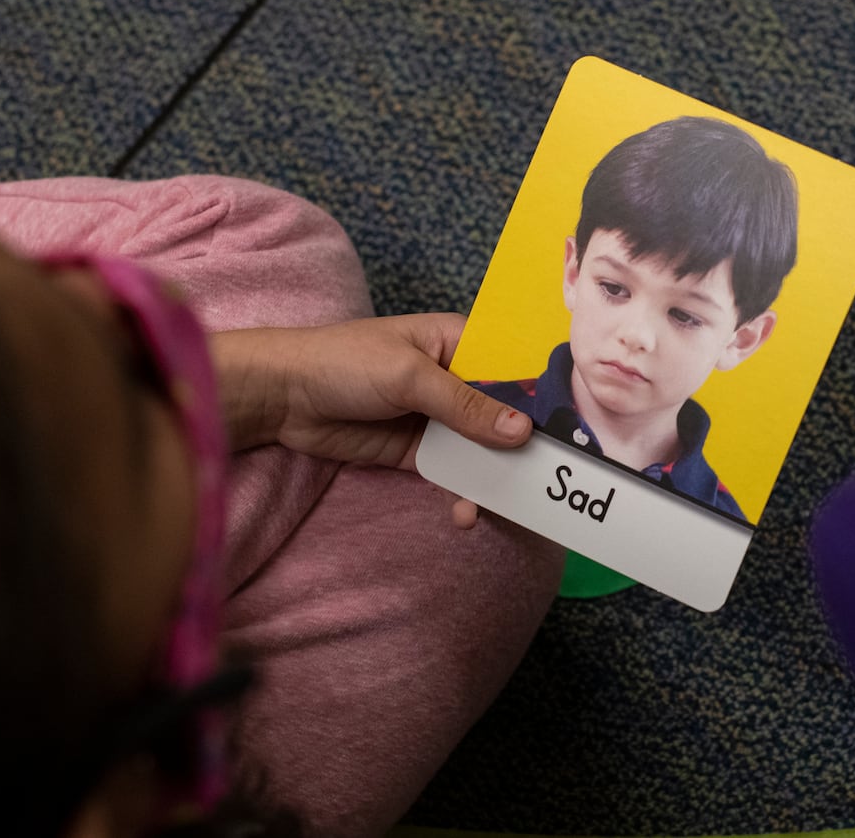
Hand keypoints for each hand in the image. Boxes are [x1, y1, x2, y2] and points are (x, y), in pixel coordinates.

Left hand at [210, 312, 530, 485]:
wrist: (284, 396)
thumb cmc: (345, 361)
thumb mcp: (409, 375)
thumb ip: (465, 405)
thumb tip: (521, 431)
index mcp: (461, 343)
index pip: (514, 370)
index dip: (541, 399)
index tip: (571, 432)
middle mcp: (458, 380)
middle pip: (505, 416)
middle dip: (524, 448)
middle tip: (548, 480)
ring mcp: (439, 419)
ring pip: (483, 450)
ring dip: (495, 477)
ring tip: (506, 505)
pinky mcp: (419, 453)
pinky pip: (454, 474)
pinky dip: (464, 493)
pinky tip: (466, 512)